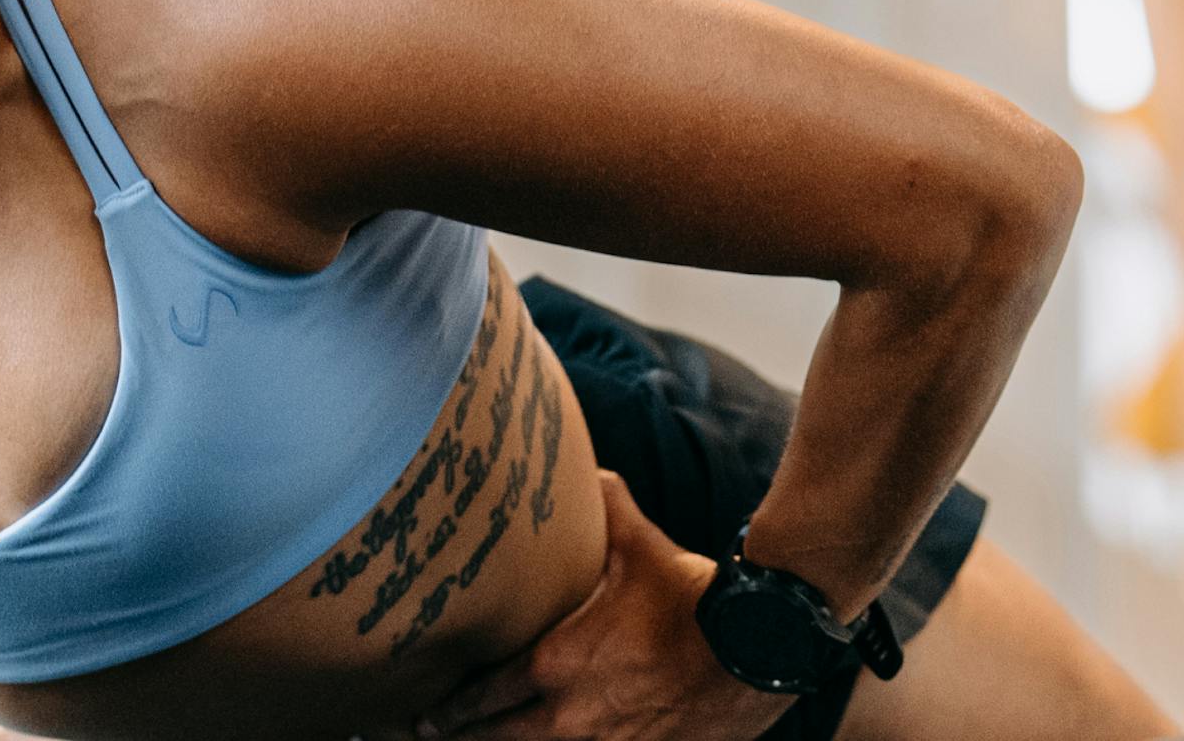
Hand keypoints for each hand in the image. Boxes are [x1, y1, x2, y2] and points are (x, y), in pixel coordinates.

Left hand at [390, 471, 798, 740]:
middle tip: (430, 735)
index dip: (451, 706)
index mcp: (556, 663)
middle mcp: (570, 715)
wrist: (758, 648)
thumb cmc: (694, 599)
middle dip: (462, 736)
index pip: (483, 694)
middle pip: (496, 738)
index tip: (425, 712)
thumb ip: (605, 509)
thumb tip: (588, 470)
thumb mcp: (640, 547)